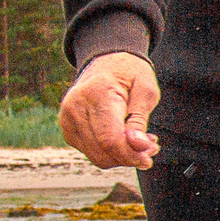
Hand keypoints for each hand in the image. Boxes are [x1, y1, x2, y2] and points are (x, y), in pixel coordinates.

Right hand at [58, 51, 161, 170]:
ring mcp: (67, 120)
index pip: (110, 139)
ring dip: (122, 157)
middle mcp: (75, 108)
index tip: (151, 154)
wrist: (106, 63)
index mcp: (96, 94)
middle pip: (102, 152)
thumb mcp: (146, 90)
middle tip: (152, 147)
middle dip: (130, 157)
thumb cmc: (130, 74)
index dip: (131, 154)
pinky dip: (111, 153)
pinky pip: (92, 153)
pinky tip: (125, 139)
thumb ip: (140, 120)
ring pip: (97, 157)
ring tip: (142, 142)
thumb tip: (138, 147)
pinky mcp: (68, 130)